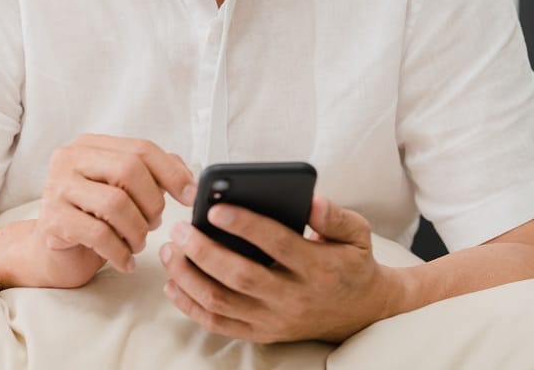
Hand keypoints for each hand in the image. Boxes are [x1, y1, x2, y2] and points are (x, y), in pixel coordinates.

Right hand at [22, 134, 194, 288]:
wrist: (52, 253)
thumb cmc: (92, 219)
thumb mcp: (122, 191)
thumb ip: (151, 175)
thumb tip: (187, 176)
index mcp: (90, 146)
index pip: (140, 148)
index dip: (171, 172)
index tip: (189, 196)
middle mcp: (70, 159)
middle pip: (129, 169)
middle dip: (152, 203)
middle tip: (154, 224)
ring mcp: (57, 187)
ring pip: (116, 203)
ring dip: (137, 231)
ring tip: (137, 244)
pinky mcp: (53, 220)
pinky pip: (99, 234)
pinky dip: (121, 252)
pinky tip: (125, 261)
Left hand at [158, 194, 401, 342]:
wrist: (363, 313)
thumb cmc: (351, 264)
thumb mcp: (356, 234)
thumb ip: (333, 215)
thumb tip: (311, 199)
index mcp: (318, 267)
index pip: (277, 244)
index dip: (245, 225)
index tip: (215, 208)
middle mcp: (294, 298)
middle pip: (240, 276)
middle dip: (203, 251)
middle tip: (179, 228)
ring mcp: (275, 320)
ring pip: (222, 302)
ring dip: (188, 276)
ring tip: (170, 250)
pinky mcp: (262, 333)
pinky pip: (218, 324)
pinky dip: (190, 306)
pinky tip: (173, 283)